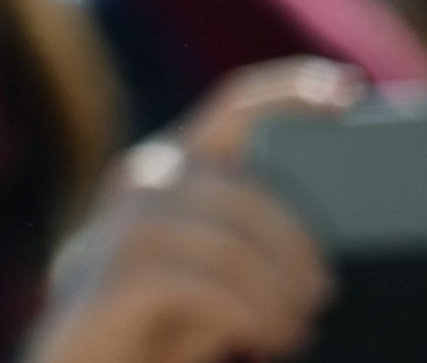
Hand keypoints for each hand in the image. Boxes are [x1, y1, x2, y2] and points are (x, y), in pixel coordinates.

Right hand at [27, 59, 361, 362]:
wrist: (81, 357)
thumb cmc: (157, 312)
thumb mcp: (207, 262)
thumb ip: (240, 229)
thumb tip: (321, 227)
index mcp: (169, 165)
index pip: (234, 106)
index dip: (290, 91)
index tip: (346, 91)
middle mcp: (142, 182)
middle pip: (246, 193)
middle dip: (298, 247)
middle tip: (321, 293)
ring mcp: (120, 230)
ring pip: (229, 247)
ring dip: (276, 296)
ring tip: (292, 328)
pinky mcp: (109, 281)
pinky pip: (200, 289)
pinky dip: (243, 317)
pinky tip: (257, 338)